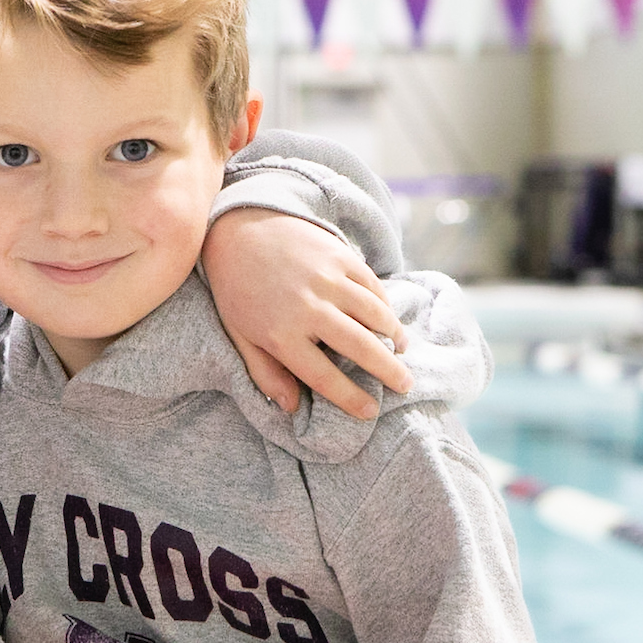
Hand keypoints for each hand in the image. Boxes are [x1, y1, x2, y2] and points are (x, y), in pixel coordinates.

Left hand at [205, 209, 413, 417]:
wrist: (239, 230)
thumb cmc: (238, 290)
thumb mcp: (241, 336)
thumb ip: (266, 372)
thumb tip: (290, 407)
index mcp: (281, 335)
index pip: (324, 377)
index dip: (351, 399)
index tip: (370, 412)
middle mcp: (308, 308)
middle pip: (362, 348)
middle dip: (389, 372)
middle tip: (405, 386)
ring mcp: (327, 279)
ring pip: (376, 315)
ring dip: (394, 336)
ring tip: (401, 350)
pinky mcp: (340, 256)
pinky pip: (373, 286)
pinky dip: (385, 305)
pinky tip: (387, 318)